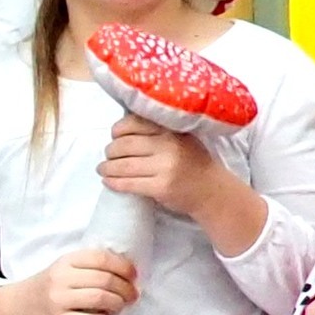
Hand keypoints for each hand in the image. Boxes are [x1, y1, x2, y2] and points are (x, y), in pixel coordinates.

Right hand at [3, 248, 141, 314]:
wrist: (19, 306)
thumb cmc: (50, 285)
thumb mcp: (65, 267)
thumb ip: (90, 265)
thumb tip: (128, 272)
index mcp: (66, 261)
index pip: (101, 258)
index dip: (123, 267)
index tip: (134, 275)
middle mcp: (61, 278)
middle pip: (105, 280)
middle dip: (126, 289)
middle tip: (132, 295)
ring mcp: (58, 300)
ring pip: (100, 299)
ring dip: (118, 303)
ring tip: (120, 305)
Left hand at [100, 114, 240, 222]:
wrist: (212, 191)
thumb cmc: (191, 163)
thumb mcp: (180, 138)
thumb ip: (156, 132)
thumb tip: (119, 130)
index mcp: (171, 130)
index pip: (134, 123)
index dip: (118, 130)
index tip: (114, 136)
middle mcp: (169, 145)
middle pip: (124, 145)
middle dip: (110, 151)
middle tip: (107, 156)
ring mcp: (165, 167)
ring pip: (123, 165)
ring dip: (106, 168)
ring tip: (103, 169)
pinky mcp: (161, 187)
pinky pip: (128, 184)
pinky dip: (113, 183)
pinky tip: (108, 181)